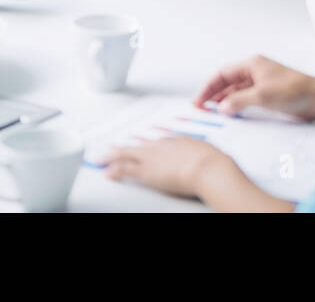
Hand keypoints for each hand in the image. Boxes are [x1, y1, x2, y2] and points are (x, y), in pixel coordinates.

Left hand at [103, 136, 236, 199]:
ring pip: (125, 154)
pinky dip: (114, 171)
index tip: (141, 150)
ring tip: (101, 160)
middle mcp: (160, 146)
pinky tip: (106, 173)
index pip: (156, 144)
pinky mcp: (147, 172)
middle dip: (121, 149)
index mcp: (175, 141)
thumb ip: (202, 155)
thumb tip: (208, 158)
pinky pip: (125, 170)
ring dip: (111, 157)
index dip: (146, 148)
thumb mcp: (208, 153)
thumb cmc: (212, 161)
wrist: (208, 167)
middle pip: (136, 146)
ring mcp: (152, 158)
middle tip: (110, 150)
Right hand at [194, 54, 314, 120]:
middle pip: (228, 82)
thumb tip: (221, 107)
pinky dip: (237, 106)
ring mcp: (263, 83)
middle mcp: (256, 71)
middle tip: (202, 109)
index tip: (199, 100)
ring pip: (237, 91)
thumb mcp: (262, 96)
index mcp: (252, 64)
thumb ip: (238, 101)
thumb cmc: (295, 91)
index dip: (208, 87)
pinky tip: (233, 114)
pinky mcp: (270, 95)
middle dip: (214, 94)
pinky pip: (247, 99)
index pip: (222, 74)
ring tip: (214, 113)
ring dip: (225, 101)